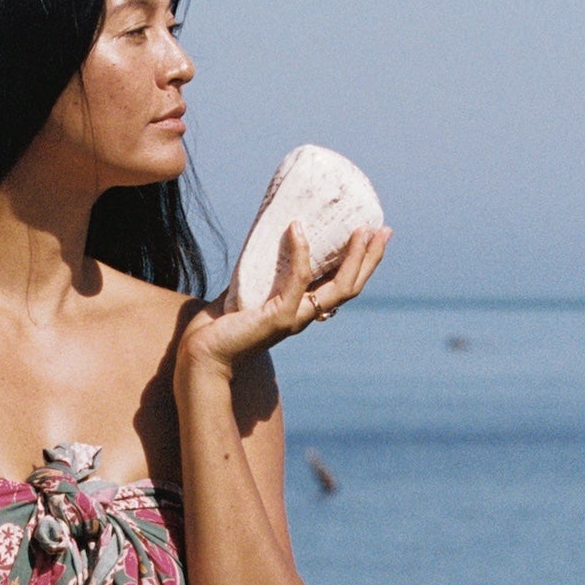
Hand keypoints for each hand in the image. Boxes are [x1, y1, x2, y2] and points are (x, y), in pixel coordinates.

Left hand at [179, 221, 391, 376]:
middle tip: (383, 229)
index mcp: (301, 310)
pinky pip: (297, 282)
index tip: (372, 235)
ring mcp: (294, 319)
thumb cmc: (218, 327)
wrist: (202, 354)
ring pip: (338, 290)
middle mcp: (304, 316)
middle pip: (350, 287)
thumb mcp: (245, 291)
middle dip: (370, 258)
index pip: (341, 286)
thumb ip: (259, 271)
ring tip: (361, 231)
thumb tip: (263, 238)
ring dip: (353, 258)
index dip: (360, 263)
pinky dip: (301, 254)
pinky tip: (297, 230)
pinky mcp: (278, 318)